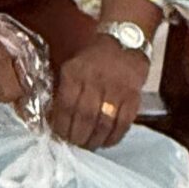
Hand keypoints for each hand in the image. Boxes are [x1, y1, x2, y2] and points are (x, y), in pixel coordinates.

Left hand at [50, 33, 147, 149]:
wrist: (124, 41)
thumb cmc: (93, 58)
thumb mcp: (72, 67)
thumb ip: (64, 91)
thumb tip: (55, 119)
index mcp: (75, 73)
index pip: (66, 105)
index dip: (62, 125)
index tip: (59, 136)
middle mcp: (95, 81)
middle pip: (85, 117)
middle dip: (78, 137)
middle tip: (74, 145)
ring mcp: (116, 89)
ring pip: (104, 123)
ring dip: (95, 140)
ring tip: (88, 146)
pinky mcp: (133, 97)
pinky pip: (123, 123)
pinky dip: (114, 137)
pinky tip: (106, 142)